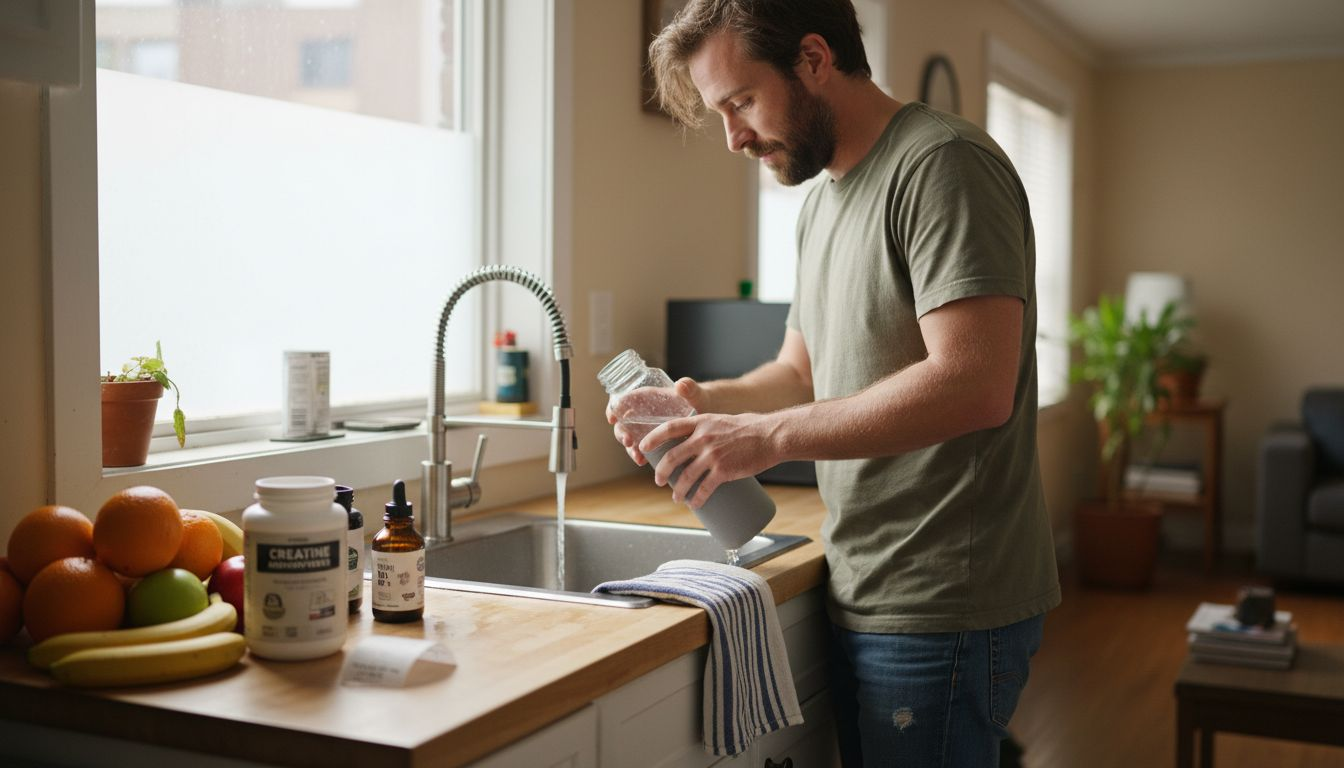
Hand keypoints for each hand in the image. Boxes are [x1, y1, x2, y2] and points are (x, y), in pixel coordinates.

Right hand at [606, 386, 691, 465]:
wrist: (706, 414)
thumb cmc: (697, 399)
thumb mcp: (693, 393)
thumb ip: (688, 388)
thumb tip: (681, 385)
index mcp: (646, 397)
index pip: (624, 400)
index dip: (614, 408)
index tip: (612, 417)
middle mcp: (642, 413)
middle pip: (623, 422)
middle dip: (621, 432)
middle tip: (628, 441)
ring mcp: (645, 428)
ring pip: (629, 437)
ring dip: (629, 448)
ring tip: (637, 457)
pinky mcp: (652, 440)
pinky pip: (640, 448)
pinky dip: (639, 455)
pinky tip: (643, 462)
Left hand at [639, 412, 777, 507]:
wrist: (772, 436)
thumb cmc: (752, 427)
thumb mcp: (723, 420)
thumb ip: (709, 430)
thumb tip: (699, 443)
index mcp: (701, 422)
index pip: (669, 428)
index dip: (652, 438)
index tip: (642, 447)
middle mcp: (703, 438)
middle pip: (672, 457)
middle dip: (662, 472)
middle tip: (659, 481)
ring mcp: (713, 455)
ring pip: (686, 476)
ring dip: (678, 490)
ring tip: (676, 497)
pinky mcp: (724, 471)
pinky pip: (704, 489)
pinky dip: (696, 499)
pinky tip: (694, 504)